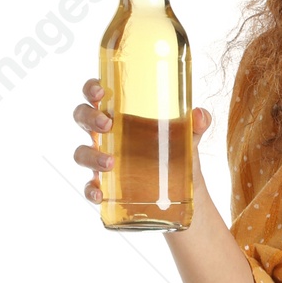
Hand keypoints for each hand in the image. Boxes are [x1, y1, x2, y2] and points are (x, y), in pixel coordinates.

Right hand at [72, 81, 219, 215]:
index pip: (96, 94)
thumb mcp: (188, 137)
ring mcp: (102, 160)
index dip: (91, 88)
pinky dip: (90, 190)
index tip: (101, 91)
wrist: (183, 194)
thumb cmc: (176, 154)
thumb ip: (195, 124)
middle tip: (107, 124)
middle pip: (83, 117)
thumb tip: (200, 115)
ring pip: (81, 153)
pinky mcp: (105, 187)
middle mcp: (106, 135)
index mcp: (120, 114)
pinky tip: (99, 193)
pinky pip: (88, 187)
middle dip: (89, 117)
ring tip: (110, 163)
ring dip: (91, 156)